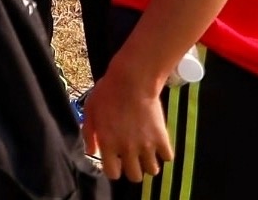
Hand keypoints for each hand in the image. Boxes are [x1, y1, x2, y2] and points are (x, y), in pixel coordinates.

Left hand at [82, 59, 175, 182]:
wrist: (132, 81)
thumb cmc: (107, 93)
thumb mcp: (90, 111)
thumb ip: (89, 133)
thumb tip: (92, 150)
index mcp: (108, 144)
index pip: (113, 174)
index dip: (114, 169)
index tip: (116, 161)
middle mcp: (127, 149)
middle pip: (135, 177)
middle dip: (133, 169)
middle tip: (132, 157)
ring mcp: (146, 145)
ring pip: (153, 171)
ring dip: (149, 163)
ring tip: (146, 151)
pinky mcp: (162, 138)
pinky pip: (168, 158)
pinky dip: (164, 153)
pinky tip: (158, 143)